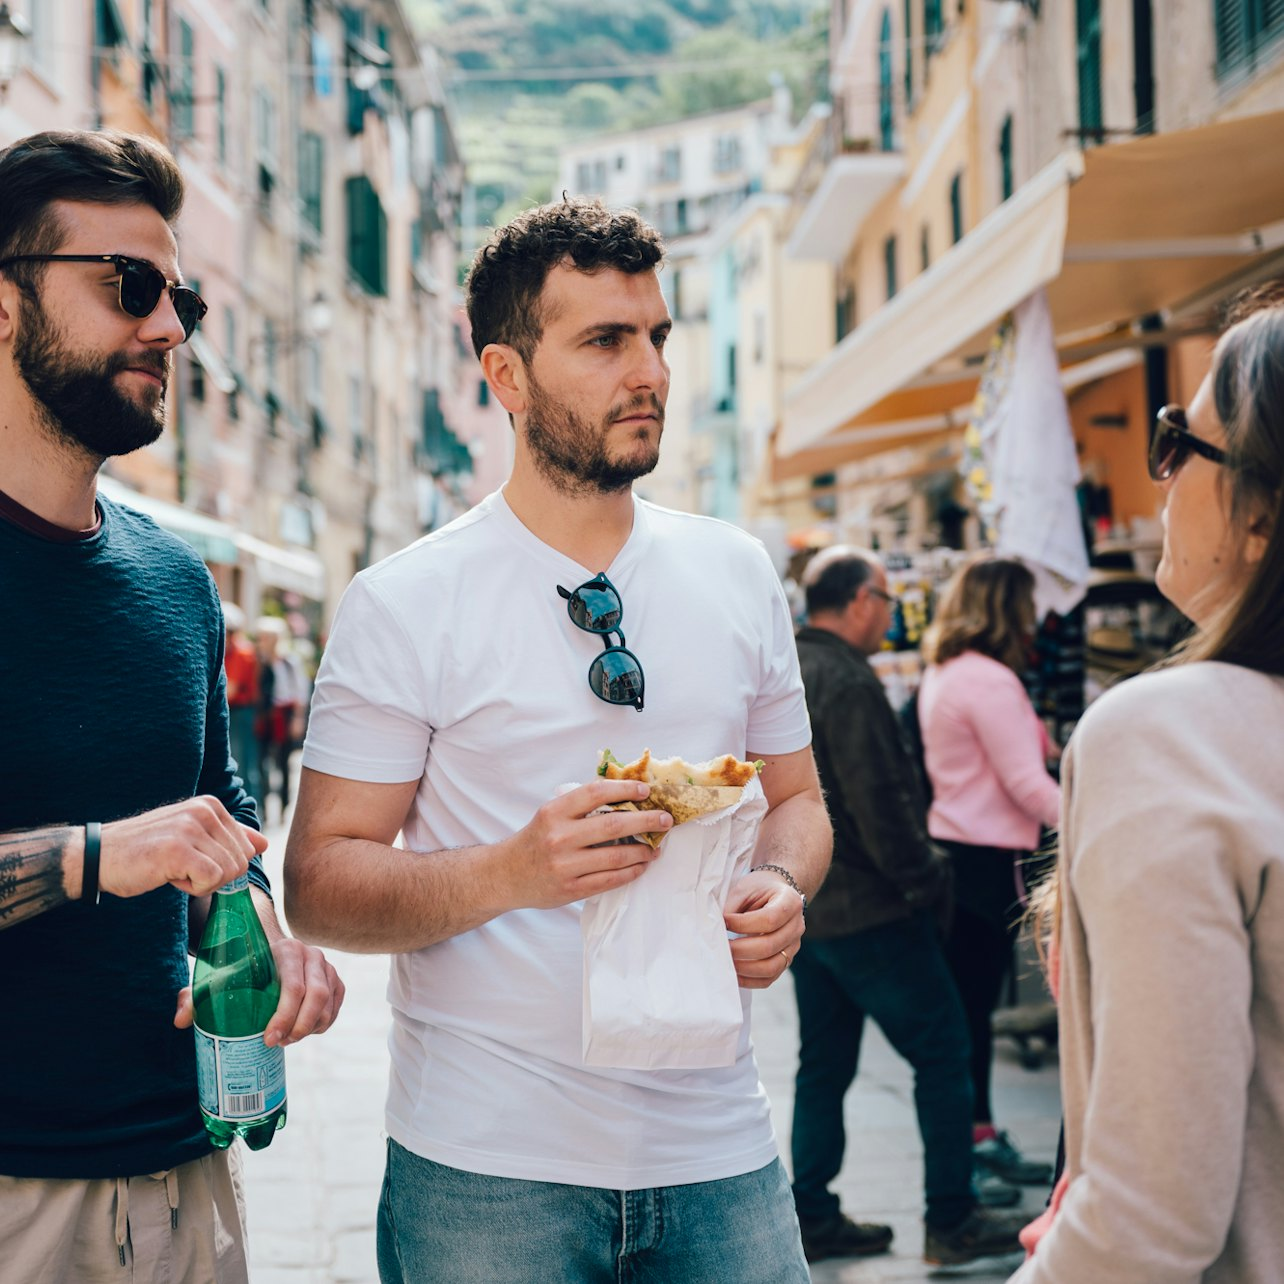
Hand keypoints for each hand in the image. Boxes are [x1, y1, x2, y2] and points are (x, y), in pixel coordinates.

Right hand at [100, 797, 267, 899]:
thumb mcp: (192, 836)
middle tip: (182, 867)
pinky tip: (169, 876)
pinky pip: (212, 880)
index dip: (221, 863)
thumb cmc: (146, 850)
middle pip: (242, 861)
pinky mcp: (179, 849)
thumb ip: (229, 837)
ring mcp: (191, 828)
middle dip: (215, 875)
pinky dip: (193, 888)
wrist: (99, 856)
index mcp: (211, 805)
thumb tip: (264, 843)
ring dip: (201, 882)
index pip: (247, 846)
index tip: (191, 858)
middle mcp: (204, 811)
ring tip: (173, 869)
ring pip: (229, 872)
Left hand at [173, 939, 345, 1045]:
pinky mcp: (335, 979)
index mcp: (285, 951)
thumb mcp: (216, 979)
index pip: (293, 986)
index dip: (284, 1017)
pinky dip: (324, 1023)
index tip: (268, 1040)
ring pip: (329, 1004)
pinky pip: (337, 1006)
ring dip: (311, 1027)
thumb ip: (195, 996)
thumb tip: (180, 1022)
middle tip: (278, 1045)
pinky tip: (307, 1032)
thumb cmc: (240, 969)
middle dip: (300, 1027)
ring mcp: (326, 967)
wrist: (267, 951)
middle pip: (317, 996)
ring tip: (288, 1040)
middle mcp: (311, 955)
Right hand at [493, 779, 673, 910]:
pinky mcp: (571, 889)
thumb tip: (626, 796)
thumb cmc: (535, 840)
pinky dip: (631, 872)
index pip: (596, 793)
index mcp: (554, 812)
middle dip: (646, 821)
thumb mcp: (550, 815)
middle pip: (613, 826)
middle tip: (666, 819)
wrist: (505, 875)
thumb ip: (580, 806)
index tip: (646, 790)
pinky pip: (610, 880)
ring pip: (616, 857)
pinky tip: (641, 865)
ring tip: (655, 846)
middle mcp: (559, 837)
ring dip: (643, 851)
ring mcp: (565, 866)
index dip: (625, 789)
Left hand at [723, 868, 805, 989]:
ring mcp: (793, 946)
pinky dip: (750, 980)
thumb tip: (716, 931)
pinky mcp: (786, 960)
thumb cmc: (759, 889)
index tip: (724, 921)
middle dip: (740, 950)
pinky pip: (770, 978)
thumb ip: (732, 908)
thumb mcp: (745, 888)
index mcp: (790, 902)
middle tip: (721, 947)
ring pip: (772, 967)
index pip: (769, 920)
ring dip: (745, 968)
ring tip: (726, 961)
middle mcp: (797, 926)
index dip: (743, 924)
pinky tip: (734, 974)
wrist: (776, 893)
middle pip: (770, 946)